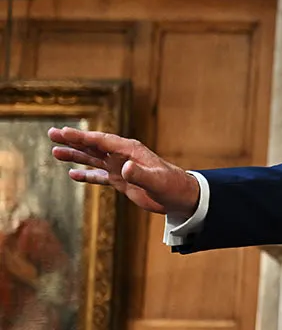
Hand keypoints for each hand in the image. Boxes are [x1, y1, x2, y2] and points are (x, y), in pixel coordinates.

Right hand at [48, 127, 198, 217]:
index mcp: (130, 151)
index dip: (83, 137)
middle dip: (73, 140)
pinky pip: (100, 176)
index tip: (64, 132)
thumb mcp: (156, 180)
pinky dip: (86, 175)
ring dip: (75, 155)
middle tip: (52, 133)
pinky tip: (73, 174)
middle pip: (94, 145)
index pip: (102, 141)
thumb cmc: (172, 185)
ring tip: (55, 152)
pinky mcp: (122, 180)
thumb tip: (124, 168)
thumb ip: (140, 174)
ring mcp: (121, 168)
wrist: (181, 196)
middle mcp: (123, 156)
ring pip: (93, 159)